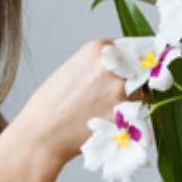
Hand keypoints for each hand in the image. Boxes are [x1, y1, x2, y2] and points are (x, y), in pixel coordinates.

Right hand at [12, 38, 131, 171]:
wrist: (41, 135)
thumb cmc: (50, 104)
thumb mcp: (74, 69)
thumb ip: (101, 64)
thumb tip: (125, 66)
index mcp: (98, 48)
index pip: (134, 47)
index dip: (136, 60)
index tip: (136, 68)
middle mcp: (112, 66)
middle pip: (141, 70)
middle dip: (133, 80)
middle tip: (113, 94)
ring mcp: (120, 90)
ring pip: (140, 93)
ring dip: (131, 100)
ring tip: (103, 111)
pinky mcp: (124, 114)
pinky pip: (138, 114)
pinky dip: (129, 118)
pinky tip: (106, 122)